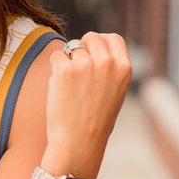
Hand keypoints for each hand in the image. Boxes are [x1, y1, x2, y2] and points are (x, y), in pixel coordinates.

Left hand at [44, 32, 131, 175]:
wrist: (79, 142)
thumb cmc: (95, 121)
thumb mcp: (114, 92)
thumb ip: (108, 69)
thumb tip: (91, 50)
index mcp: (123, 67)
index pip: (112, 38)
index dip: (99, 43)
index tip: (91, 52)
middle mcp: (107, 62)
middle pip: (90, 37)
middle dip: (80, 48)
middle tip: (75, 69)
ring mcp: (85, 64)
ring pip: (70, 48)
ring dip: (66, 62)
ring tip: (69, 87)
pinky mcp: (64, 70)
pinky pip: (55, 57)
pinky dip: (54, 70)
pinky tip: (59, 88)